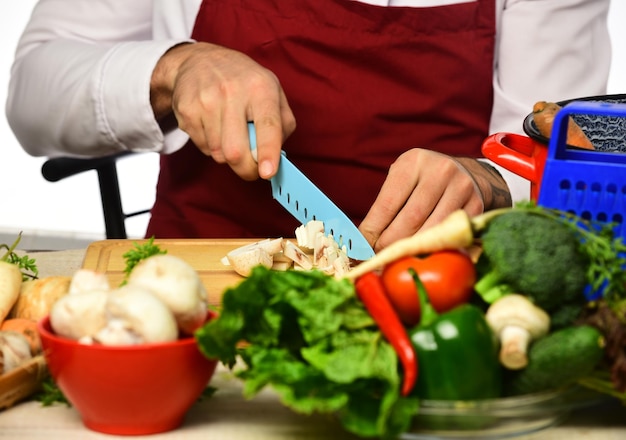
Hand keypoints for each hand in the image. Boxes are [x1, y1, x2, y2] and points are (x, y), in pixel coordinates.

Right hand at [150, 42, 295, 180]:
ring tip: (230, 133)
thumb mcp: (273, 92)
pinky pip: (203, 147)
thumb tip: (277, 157)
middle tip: (251, 171)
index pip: (268, 125)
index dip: (268, 152)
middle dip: (245, 169)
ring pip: (218, 154)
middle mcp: (232, 91)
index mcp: (261, 87)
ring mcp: (206, 100)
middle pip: (236, 150)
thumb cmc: (245, 83)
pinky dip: (211, 146)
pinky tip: (213, 126)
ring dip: (227, 155)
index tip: (267, 173)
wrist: (200, 61)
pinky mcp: (186, 110)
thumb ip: (282, 125)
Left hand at [359, 148, 510, 251]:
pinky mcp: (476, 206)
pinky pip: (450, 235)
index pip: (387, 204)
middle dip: (390, 245)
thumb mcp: (402, 181)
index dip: (373, 231)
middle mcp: (440, 171)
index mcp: (413, 162)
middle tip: (378, 259)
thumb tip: (362, 242)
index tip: (362, 249)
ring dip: (411, 251)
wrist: (465, 173)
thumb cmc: (422, 181)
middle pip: (410, 220)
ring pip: (431, 231)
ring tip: (396, 260)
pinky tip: (421, 256)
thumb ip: (384, 206)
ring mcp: (461, 188)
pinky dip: (434, 250)